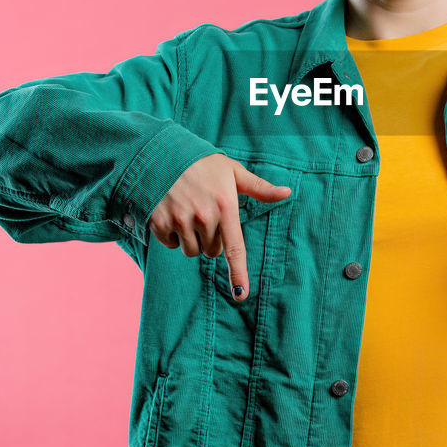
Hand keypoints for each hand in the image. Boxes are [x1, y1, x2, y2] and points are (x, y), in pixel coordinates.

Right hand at [149, 153, 290, 300]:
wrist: (161, 151)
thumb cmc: (202, 162)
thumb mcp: (232, 171)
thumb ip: (259, 187)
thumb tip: (287, 192)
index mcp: (226, 206)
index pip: (234, 248)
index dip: (238, 273)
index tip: (241, 294)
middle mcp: (204, 216)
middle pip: (212, 250)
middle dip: (211, 238)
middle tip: (204, 212)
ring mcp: (180, 220)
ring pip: (192, 251)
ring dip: (192, 239)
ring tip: (188, 211)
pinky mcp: (159, 223)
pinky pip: (171, 245)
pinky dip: (172, 235)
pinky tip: (172, 213)